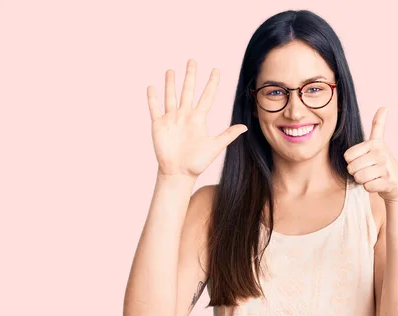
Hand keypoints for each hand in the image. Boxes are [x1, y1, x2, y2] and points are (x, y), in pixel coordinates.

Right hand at [147, 59, 247, 178]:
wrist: (179, 173)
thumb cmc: (197, 163)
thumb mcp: (215, 147)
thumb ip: (228, 135)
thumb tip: (245, 127)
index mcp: (199, 118)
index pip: (207, 96)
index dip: (212, 83)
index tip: (216, 70)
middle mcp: (185, 115)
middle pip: (188, 90)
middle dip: (190, 76)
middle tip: (192, 60)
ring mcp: (171, 119)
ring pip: (171, 96)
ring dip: (170, 83)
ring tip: (171, 70)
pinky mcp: (159, 125)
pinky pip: (155, 108)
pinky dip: (152, 98)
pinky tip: (152, 87)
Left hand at [343, 107, 397, 202]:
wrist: (397, 183)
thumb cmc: (382, 163)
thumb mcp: (379, 143)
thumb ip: (378, 125)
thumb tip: (384, 107)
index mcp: (375, 143)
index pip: (347, 156)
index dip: (352, 161)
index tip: (364, 160)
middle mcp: (381, 153)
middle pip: (352, 168)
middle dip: (357, 173)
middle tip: (368, 171)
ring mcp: (386, 168)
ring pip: (359, 178)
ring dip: (363, 181)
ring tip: (373, 177)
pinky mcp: (388, 182)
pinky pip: (367, 187)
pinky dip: (370, 188)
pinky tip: (378, 184)